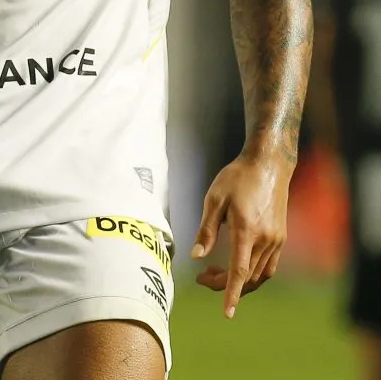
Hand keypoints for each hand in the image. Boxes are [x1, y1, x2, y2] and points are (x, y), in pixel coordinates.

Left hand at [191, 152, 291, 318]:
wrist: (268, 164)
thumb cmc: (237, 178)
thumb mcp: (215, 199)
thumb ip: (207, 229)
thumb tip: (197, 256)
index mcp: (246, 230)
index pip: (239, 271)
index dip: (230, 293)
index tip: (226, 313)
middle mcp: (265, 239)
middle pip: (247, 277)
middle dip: (224, 285)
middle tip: (203, 278)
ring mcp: (276, 240)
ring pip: (259, 275)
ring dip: (239, 280)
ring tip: (216, 271)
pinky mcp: (280, 237)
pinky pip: (269, 265)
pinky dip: (254, 273)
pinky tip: (239, 264)